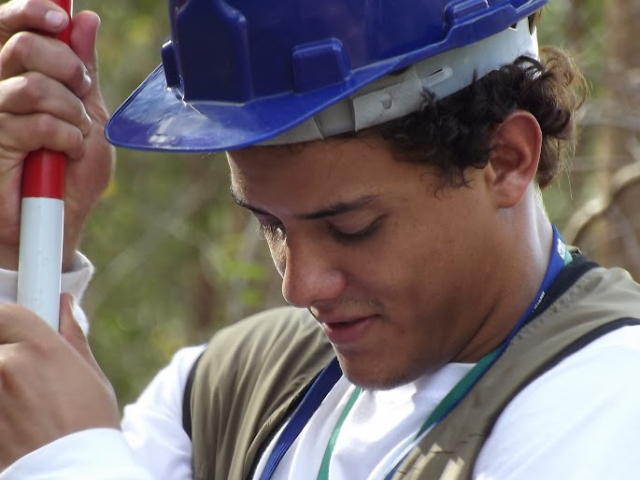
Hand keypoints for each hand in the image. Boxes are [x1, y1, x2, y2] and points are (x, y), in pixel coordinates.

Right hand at [0, 0, 113, 270]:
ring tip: (77, 134)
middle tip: (82, 90)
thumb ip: (83, 69)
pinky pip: (37, 124)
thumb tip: (85, 20)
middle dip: (68, 67)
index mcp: (17, 75)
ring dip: (71, 112)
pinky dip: (67, 138)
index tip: (60, 19)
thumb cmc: (73, 169)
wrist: (61, 218)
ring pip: (33, 87)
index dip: (31, 12)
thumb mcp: (89, 114)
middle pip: (24, 47)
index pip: (9, 26)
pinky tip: (65, 153)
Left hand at [0, 293, 119, 469]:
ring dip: (1, 383)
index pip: (5, 312)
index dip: (6, 321)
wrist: (71, 476)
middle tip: (16, 373)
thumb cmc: (88, 430)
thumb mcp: (90, 378)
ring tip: (17, 404)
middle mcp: (6, 365)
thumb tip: (64, 306)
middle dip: (3, 354)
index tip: (9, 332)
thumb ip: (71, 338)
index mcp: (41, 348)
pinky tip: (11, 419)